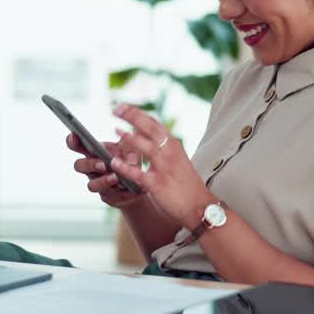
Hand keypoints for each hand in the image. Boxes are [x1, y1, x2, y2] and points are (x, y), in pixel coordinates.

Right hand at [65, 133, 146, 208]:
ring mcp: (97, 182)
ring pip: (91, 185)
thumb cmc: (130, 160)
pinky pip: (107, 195)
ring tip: (116, 177)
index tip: (74, 135)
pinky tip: (125, 186)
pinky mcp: (106, 196)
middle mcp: (91, 168)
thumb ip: (129, 146)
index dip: (72, 140)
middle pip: (79, 166)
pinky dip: (118, 192)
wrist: (139, 183)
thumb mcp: (132, 149)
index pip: (77, 145)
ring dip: (103, 181)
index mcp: (93, 152)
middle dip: (89, 164)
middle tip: (103, 164)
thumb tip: (128, 148)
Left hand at [109, 103, 214, 229]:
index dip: (138, 114)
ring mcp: (164, 167)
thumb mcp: (176, 160)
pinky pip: (139, 173)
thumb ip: (161, 148)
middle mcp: (170, 152)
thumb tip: (142, 136)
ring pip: (146, 147)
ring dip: (129, 138)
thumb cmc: (186, 184)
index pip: (154, 124)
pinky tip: (114, 162)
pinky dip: (126, 167)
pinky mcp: (158, 184)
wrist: (200, 206)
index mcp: (173, 145)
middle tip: (116, 108)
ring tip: (115, 130)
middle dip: (132, 116)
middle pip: (150, 128)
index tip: (123, 106)